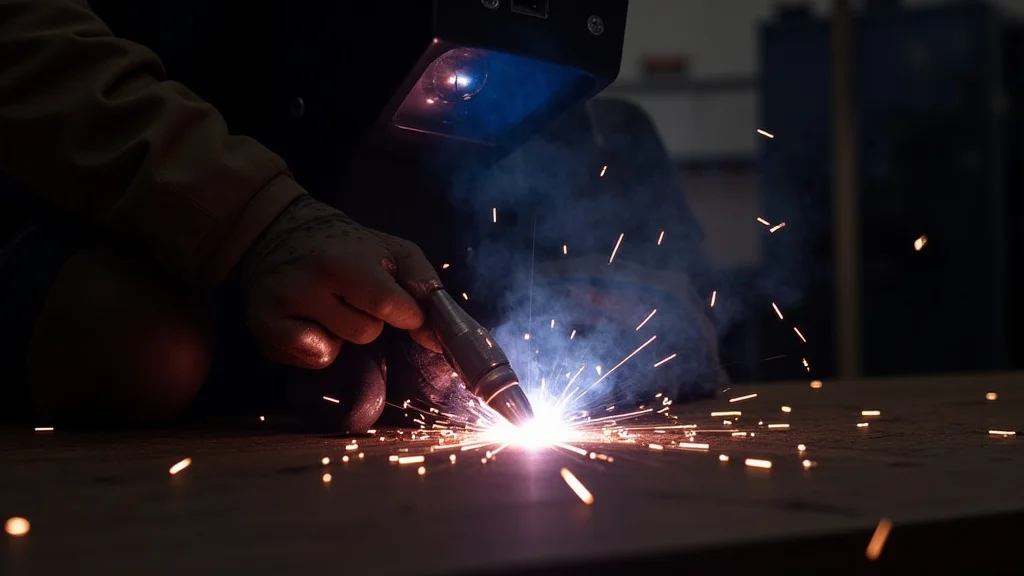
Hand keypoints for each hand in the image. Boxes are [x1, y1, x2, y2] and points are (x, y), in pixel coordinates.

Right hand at [243, 195, 441, 368]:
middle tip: (353, 294)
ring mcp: (280, 306)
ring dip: (342, 332)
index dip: (407, 314)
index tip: (405, 308)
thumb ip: (422, 285)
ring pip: (338, 348)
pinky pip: (311, 359)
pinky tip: (309, 320)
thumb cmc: (348, 245)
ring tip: (329, 304)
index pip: (390, 306)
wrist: (282, 231)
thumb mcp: (393, 250)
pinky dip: (317, 346)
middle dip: (370, 318)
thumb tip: (434, 334)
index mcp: (344, 261)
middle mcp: (307, 283)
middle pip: (366, 332)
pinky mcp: (261, 326)